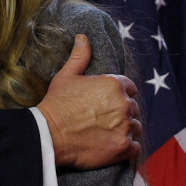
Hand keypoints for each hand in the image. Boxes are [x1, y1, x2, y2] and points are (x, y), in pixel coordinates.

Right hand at [37, 34, 140, 168]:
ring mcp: (125, 127)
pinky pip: (135, 148)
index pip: (129, 88)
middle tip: (103, 119)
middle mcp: (124, 104)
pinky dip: (127, 148)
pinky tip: (112, 145)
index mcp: (113, 84)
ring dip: (125, 130)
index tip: (107, 102)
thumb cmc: (57, 103)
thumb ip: (80, 56)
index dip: (119, 94)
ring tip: (106, 133)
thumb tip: (83, 37)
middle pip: (133, 108)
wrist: (49, 134)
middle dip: (122, 113)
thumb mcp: (66, 76)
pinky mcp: (123, 147)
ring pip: (135, 127)